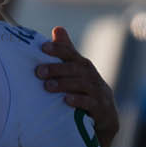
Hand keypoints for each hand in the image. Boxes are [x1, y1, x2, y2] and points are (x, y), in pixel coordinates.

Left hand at [37, 26, 119, 146]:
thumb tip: (57, 28)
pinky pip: (90, 103)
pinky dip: (78, 100)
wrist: (106, 118)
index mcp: (83, 66)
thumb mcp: (76, 72)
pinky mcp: (101, 108)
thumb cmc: (86, 91)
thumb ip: (66, 52)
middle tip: (38, 71)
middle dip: (56, 68)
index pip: (71, 54)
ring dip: (64, 84)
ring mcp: (98, 92)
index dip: (58, 49)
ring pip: (82, 84)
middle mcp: (92, 76)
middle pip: (75, 68)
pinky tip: (66, 100)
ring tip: (47, 86)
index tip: (42, 48)